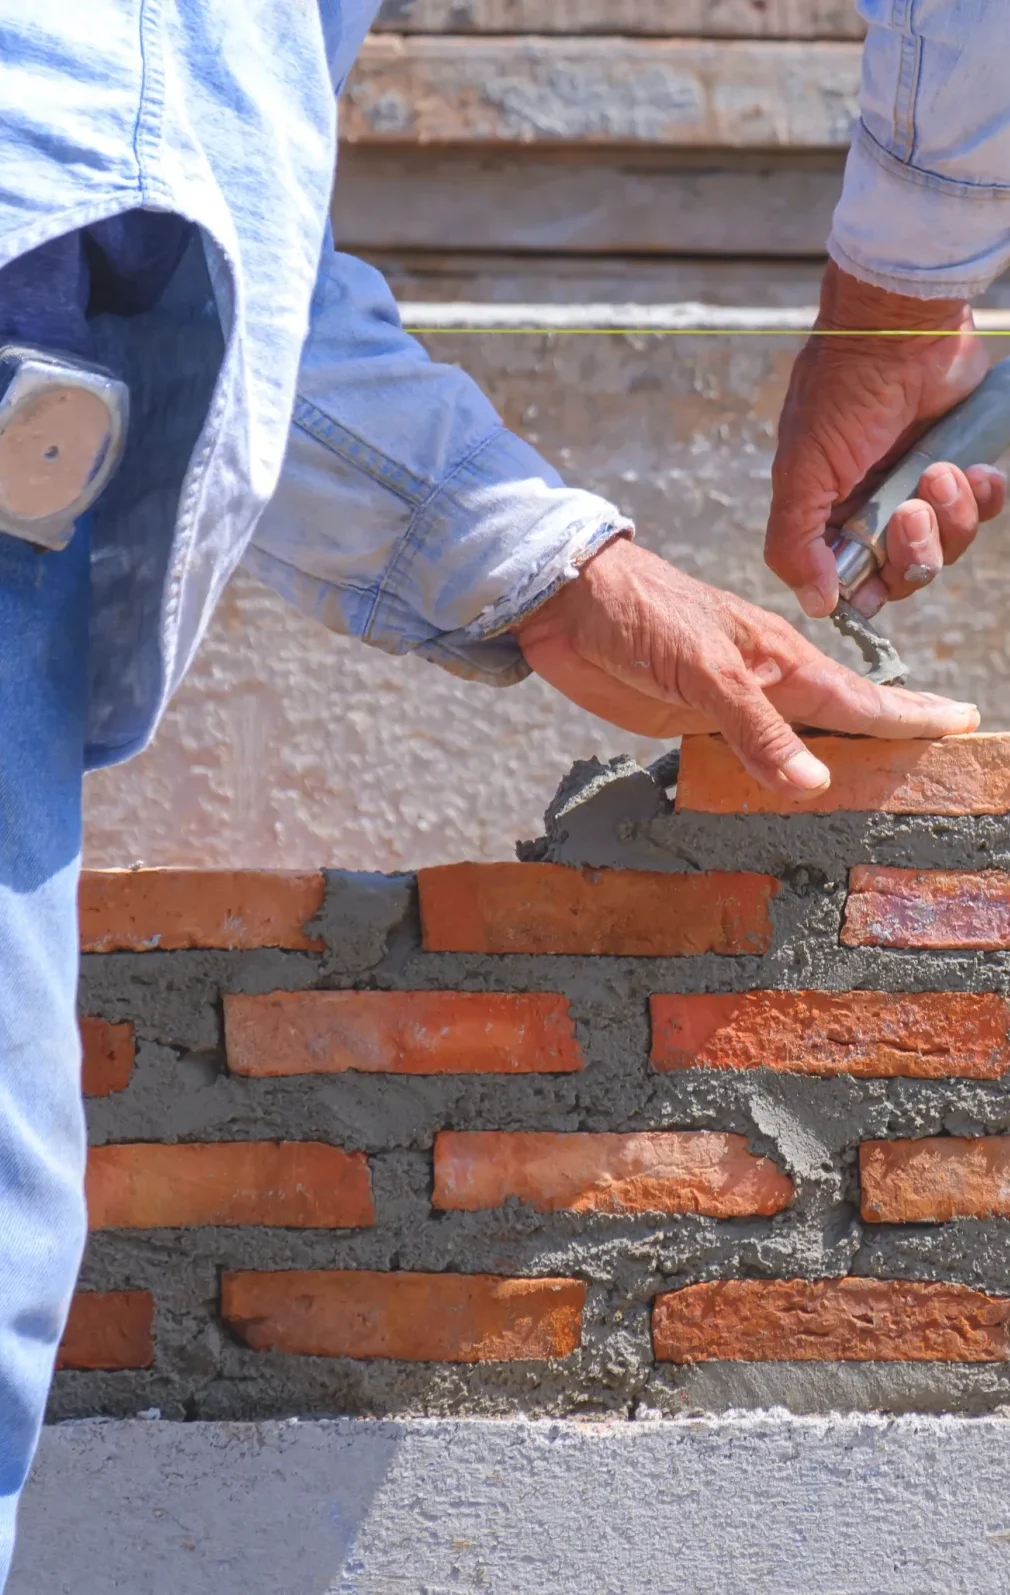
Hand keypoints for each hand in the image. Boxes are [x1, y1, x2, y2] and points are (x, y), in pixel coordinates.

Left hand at [513, 539, 978, 798]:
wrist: (566, 602)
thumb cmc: (642, 612)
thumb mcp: (702, 668)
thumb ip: (755, 728)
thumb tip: (814, 785)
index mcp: (780, 661)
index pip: (861, 698)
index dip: (912, 715)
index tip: (963, 722)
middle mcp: (765, 684)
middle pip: (841, 723)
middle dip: (891, 741)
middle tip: (938, 764)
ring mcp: (729, 705)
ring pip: (797, 743)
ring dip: (836, 764)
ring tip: (878, 790)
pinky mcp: (690, 720)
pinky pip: (746, 757)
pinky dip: (774, 776)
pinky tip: (786, 795)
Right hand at [767, 261, 1005, 618]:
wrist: (899, 327)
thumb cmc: (841, 393)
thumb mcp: (801, 474)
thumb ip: (793, 544)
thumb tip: (817, 603)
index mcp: (832, 515)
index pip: (855, 582)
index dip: (870, 588)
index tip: (875, 575)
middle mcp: (876, 507)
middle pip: (907, 573)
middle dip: (915, 550)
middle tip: (911, 511)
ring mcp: (922, 487)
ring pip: (949, 545)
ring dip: (952, 517)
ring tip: (942, 472)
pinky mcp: (963, 464)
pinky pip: (985, 509)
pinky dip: (985, 496)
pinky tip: (973, 468)